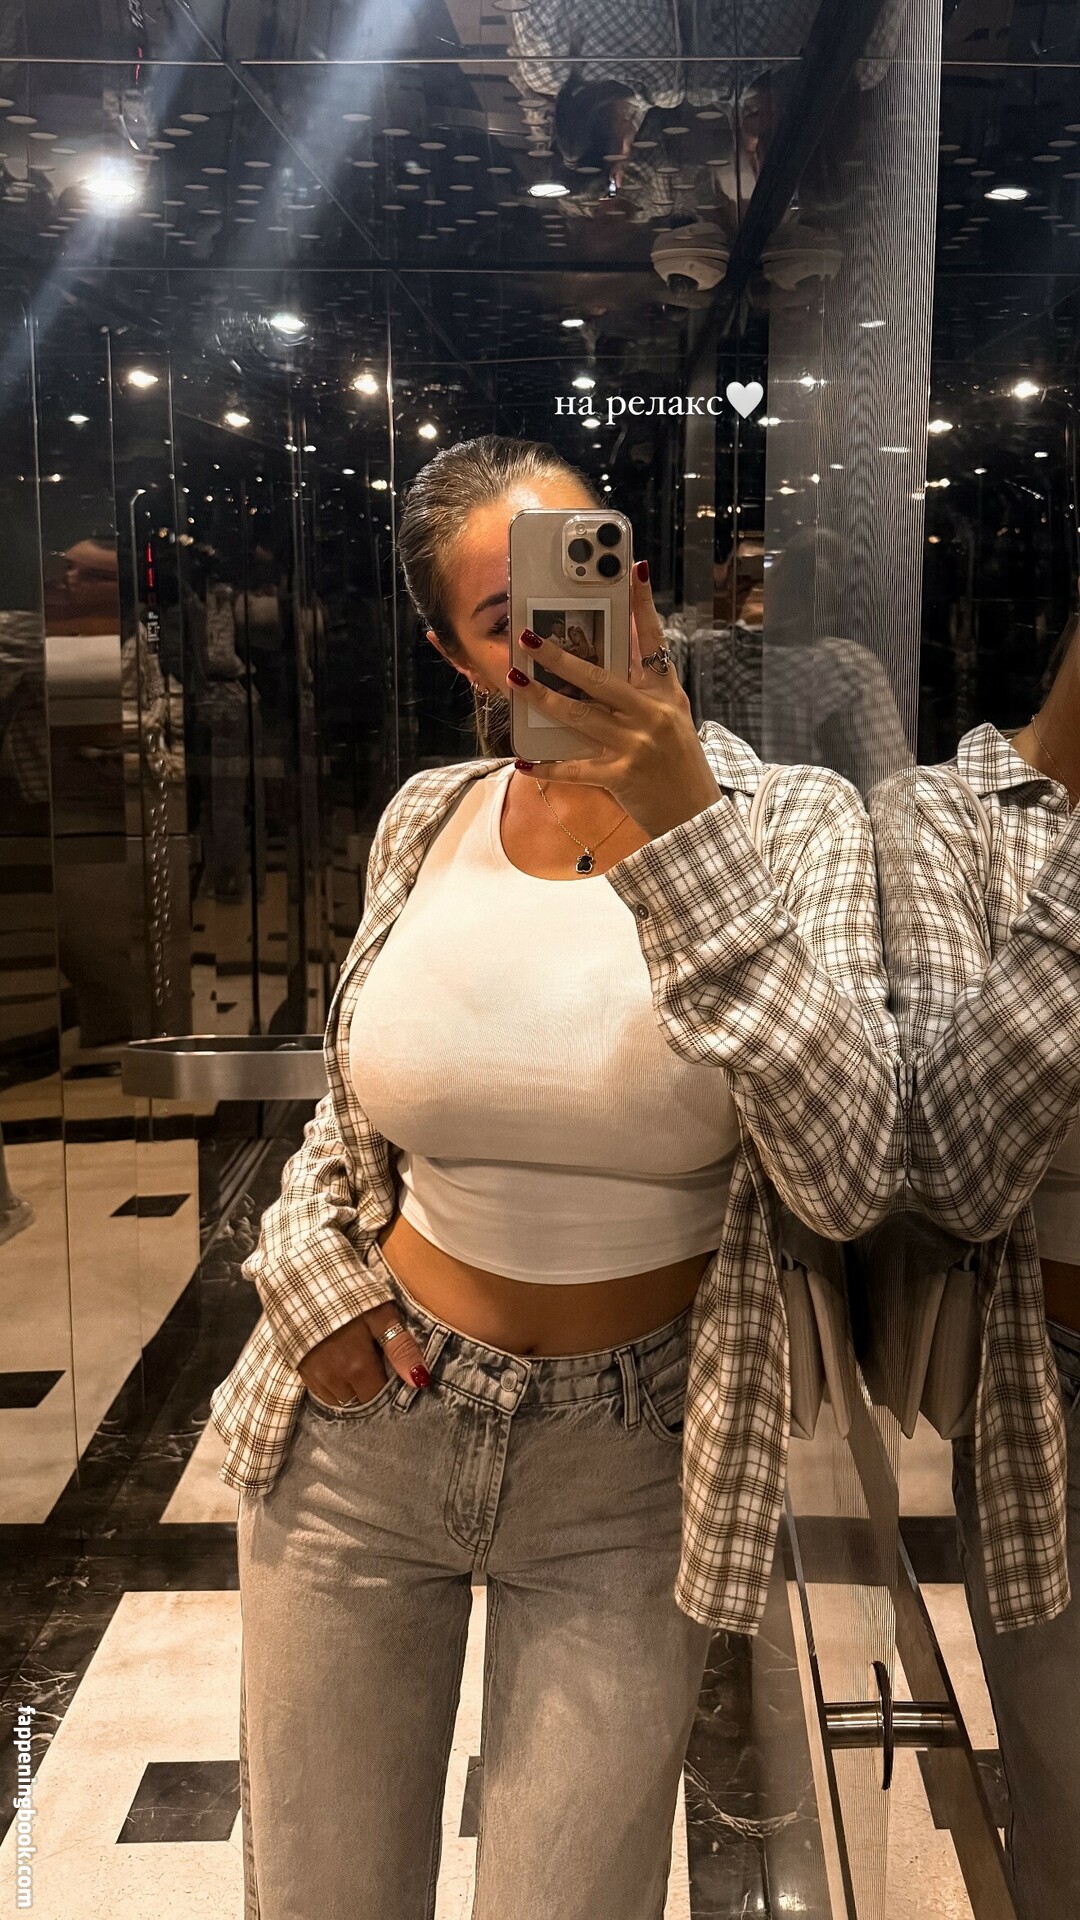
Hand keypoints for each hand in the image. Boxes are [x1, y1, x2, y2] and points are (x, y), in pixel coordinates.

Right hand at [297, 1301, 430, 1404]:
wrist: (298, 1278)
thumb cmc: (346, 1293)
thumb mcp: (379, 1314)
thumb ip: (401, 1348)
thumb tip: (421, 1380)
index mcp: (357, 1367)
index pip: (381, 1395)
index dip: (390, 1384)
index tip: (391, 1366)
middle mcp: (334, 1379)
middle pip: (361, 1401)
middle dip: (372, 1387)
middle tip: (375, 1360)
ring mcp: (314, 1377)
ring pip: (341, 1400)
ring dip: (352, 1389)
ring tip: (356, 1362)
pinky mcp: (299, 1371)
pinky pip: (322, 1394)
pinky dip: (333, 1387)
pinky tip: (338, 1365)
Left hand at [507, 561, 720, 841]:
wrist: (695, 816)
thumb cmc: (678, 763)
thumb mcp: (672, 717)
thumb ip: (644, 689)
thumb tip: (602, 663)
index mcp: (666, 694)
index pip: (653, 641)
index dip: (642, 604)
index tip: (632, 569)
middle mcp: (651, 715)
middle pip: (599, 678)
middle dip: (561, 657)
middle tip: (529, 638)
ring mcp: (635, 746)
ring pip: (579, 716)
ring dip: (543, 698)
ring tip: (515, 680)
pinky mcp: (620, 777)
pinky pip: (575, 769)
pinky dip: (548, 766)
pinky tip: (523, 760)